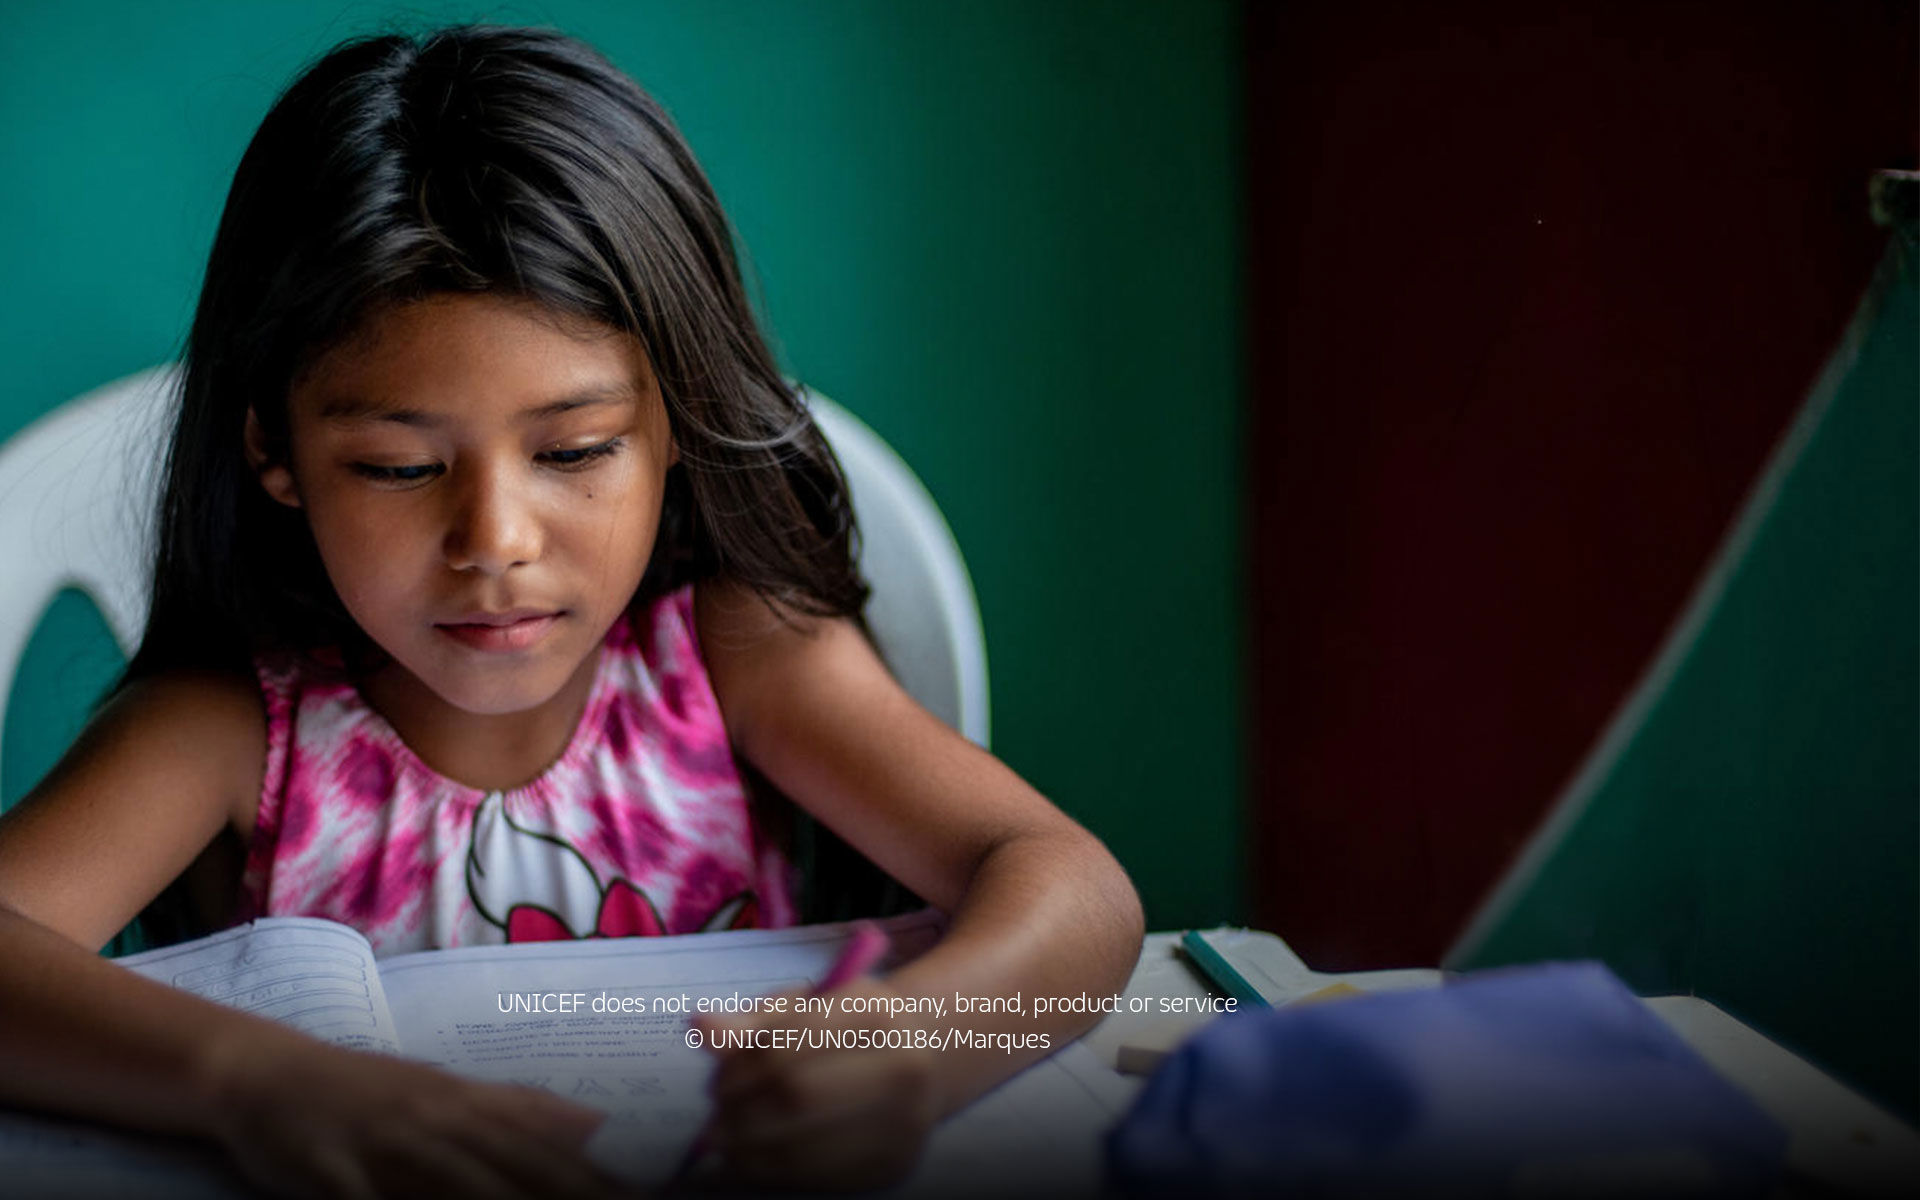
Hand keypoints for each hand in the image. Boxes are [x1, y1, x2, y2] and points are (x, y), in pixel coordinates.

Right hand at [203, 1030, 616, 1198]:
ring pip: (455, 1184)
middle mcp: (436, 1118)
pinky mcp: (331, 1173)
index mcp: (466, 1102)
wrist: (263, 1073)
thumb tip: (595, 1123)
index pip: (544, 1143)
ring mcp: (385, 1144)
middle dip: (566, 1192)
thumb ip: (517, 1109)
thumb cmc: (364, 1091)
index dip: (595, 1174)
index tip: (643, 1196)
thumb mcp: (446, 1092)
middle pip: (513, 1164)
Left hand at [690, 977, 942, 1190]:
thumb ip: (751, 1021)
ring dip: (749, 1149)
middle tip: (714, 1120)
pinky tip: (759, 1156)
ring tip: (731, 1138)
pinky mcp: (894, 1166)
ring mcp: (905, 1121)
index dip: (738, 1071)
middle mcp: (903, 1066)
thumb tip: (700, 1031)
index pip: (788, 1046)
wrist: (921, 1059)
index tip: (714, 1083)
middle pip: (798, 1097)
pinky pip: (818, 1179)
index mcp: (877, 1012)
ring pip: (804, 1147)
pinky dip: (774, 1172)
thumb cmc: (845, 1029)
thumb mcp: (805, 1007)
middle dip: (741, 1113)